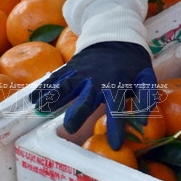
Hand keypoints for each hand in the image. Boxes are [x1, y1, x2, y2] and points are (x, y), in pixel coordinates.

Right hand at [29, 42, 157, 149]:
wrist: (116, 35)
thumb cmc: (132, 63)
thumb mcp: (146, 77)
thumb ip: (146, 98)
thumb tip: (145, 122)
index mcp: (117, 85)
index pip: (118, 108)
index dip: (117, 127)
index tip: (116, 145)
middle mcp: (97, 80)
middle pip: (85, 99)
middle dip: (78, 113)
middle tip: (70, 128)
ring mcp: (81, 73)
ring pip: (65, 86)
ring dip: (53, 99)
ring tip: (40, 110)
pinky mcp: (71, 67)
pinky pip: (56, 78)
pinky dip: (44, 88)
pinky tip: (33, 100)